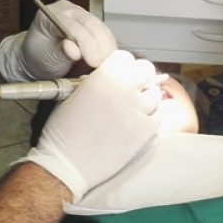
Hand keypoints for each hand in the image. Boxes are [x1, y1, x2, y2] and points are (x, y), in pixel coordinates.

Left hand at [0, 0, 117, 80]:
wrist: (39, 60)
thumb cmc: (39, 58)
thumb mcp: (46, 58)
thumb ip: (60, 53)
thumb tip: (74, 51)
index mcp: (51, 14)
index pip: (74, 27)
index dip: (86, 44)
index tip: (94, 62)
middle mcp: (69, 11)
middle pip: (93, 26)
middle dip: (101, 48)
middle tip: (104, 68)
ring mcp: (83, 16)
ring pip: (103, 30)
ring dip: (107, 50)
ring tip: (105, 68)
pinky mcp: (93, 26)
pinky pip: (106, 36)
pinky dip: (108, 50)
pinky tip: (107, 62)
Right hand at [19, 51, 160, 200]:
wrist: (66, 164)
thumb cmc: (63, 131)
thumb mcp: (73, 95)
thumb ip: (97, 82)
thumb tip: (114, 78)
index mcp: (102, 76)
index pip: (126, 58)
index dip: (124, 67)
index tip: (121, 76)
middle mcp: (122, 88)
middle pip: (145, 70)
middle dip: (140, 79)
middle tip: (132, 91)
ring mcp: (136, 109)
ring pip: (155, 94)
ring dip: (146, 100)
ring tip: (132, 111)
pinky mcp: (144, 130)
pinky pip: (158, 116)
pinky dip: (150, 119)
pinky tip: (136, 125)